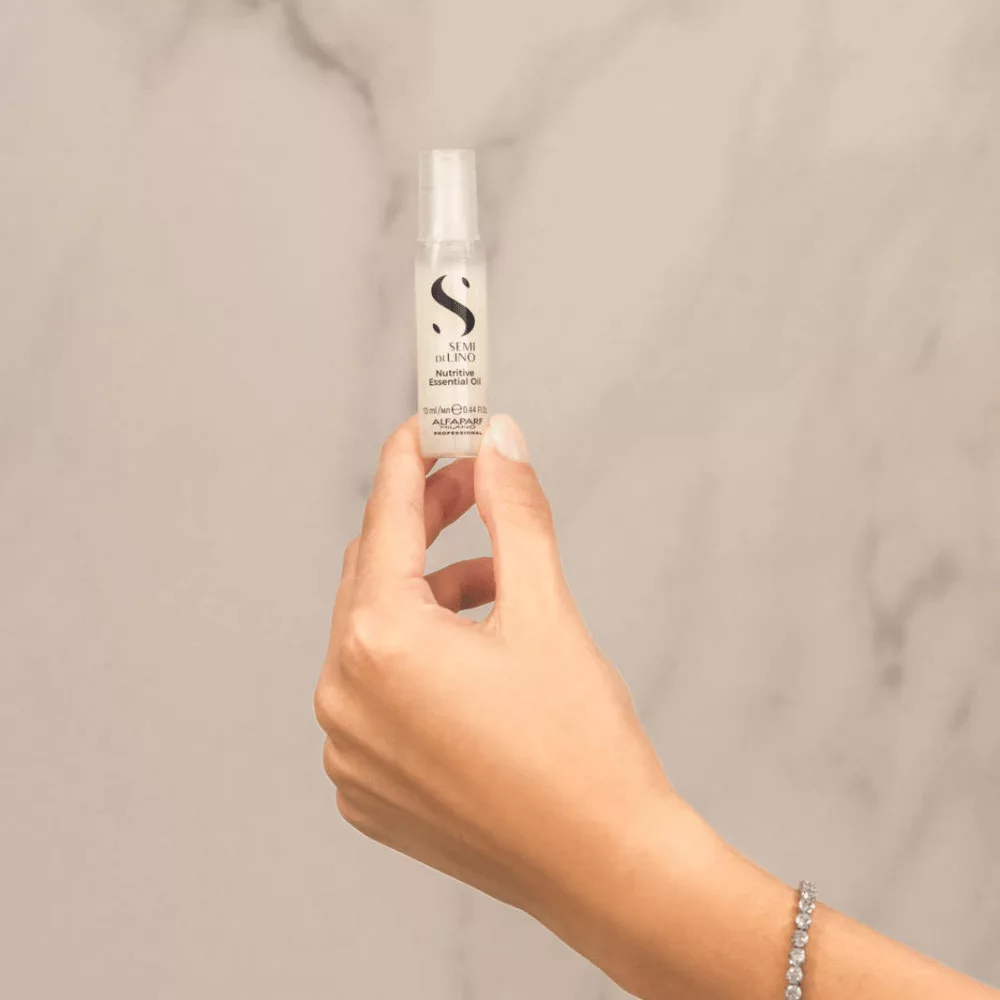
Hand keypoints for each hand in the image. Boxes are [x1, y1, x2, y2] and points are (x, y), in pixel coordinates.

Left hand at [313, 414, 675, 921]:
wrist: (606, 868)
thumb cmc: (582, 748)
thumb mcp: (547, 611)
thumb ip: (514, 513)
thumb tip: (499, 442)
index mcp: (380, 645)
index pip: (385, 518)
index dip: (410, 458)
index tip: (431, 425)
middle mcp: (344, 697)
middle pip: (372, 574)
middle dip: (422, 524)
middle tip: (474, 490)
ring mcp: (349, 751)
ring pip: (371, 634)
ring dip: (424, 594)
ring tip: (493, 583)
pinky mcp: (366, 788)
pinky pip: (373, 693)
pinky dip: (413, 659)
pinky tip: (471, 656)